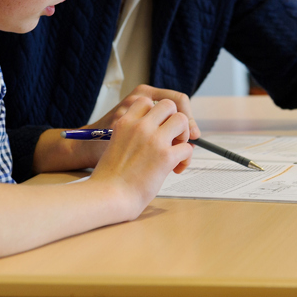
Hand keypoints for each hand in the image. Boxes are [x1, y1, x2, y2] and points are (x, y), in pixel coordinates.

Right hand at [89, 97, 193, 219]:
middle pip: (169, 104)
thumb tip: (160, 133)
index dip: (158, 112)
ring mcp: (154, 139)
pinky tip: (175, 169)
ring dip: (184, 135)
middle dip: (174, 119)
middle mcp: (140, 126)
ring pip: (183, 120)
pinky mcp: (166, 157)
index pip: (147, 100)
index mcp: (125, 121)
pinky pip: (188, 148)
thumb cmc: (111, 176)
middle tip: (172, 137)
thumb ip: (134, 133)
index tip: (160, 125)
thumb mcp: (116, 143)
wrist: (108, 195)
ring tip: (176, 150)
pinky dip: (185, 158)